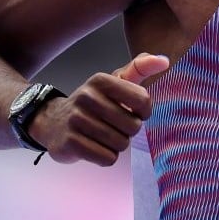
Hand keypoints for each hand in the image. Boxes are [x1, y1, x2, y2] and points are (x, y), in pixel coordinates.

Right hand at [29, 52, 168, 165]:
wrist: (53, 122)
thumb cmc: (94, 103)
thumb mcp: (115, 82)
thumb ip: (140, 68)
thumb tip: (165, 61)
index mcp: (101, 80)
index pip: (143, 100)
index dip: (144, 112)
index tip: (134, 111)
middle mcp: (86, 97)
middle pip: (133, 126)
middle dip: (128, 130)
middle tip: (114, 125)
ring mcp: (75, 120)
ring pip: (121, 144)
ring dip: (117, 144)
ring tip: (103, 135)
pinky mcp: (70, 143)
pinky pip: (107, 158)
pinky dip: (106, 157)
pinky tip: (95, 146)